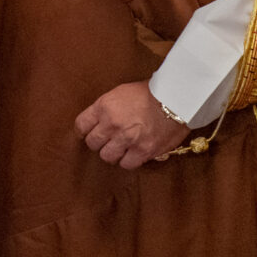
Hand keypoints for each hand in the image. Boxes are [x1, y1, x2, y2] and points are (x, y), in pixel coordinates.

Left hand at [75, 80, 189, 169]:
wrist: (175, 98)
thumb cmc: (149, 92)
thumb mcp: (121, 92)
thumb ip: (107, 108)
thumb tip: (97, 122)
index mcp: (104, 106)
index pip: (81, 125)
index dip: (83, 131)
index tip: (86, 133)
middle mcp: (112, 124)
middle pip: (92, 143)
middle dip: (98, 142)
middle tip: (107, 140)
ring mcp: (127, 139)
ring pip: (107, 156)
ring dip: (113, 153)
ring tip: (121, 147)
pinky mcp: (143, 151)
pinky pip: (126, 164)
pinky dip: (128, 160)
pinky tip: (133, 153)